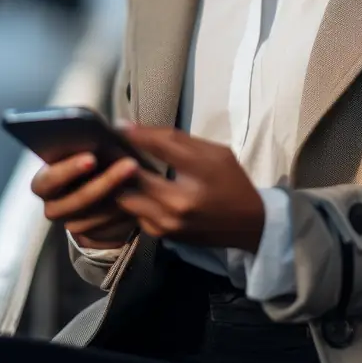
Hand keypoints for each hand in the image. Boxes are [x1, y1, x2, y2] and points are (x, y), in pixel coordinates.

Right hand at [30, 153, 138, 248]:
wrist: (98, 196)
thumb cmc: (92, 164)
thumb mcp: (88, 151)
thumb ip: (91, 146)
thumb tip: (112, 131)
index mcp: (46, 181)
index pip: (48, 179)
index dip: (68, 170)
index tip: (92, 158)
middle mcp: (54, 205)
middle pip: (76, 201)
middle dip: (106, 182)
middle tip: (130, 165)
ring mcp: (71, 224)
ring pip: (96, 217)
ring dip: (121, 198)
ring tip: (144, 178)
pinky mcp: (90, 238)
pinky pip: (108, 231)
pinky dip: (126, 215)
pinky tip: (143, 200)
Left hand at [115, 124, 264, 253]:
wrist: (249, 223)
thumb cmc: (231, 180)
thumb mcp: (214, 152)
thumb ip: (178, 140)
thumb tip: (137, 129)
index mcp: (198, 173)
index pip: (160, 147)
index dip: (137, 135)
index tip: (119, 127)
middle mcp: (180, 202)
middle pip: (135, 176)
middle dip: (121, 161)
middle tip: (112, 151)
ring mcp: (169, 223)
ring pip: (127, 200)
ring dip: (124, 185)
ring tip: (121, 172)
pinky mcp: (164, 235)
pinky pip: (135, 216)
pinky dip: (134, 203)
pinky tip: (137, 192)